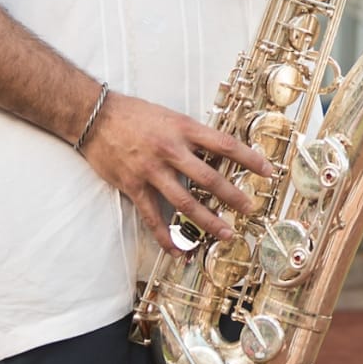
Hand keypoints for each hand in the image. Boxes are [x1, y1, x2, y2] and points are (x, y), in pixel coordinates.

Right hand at [80, 91, 272, 251]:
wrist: (94, 115)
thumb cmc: (133, 113)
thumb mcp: (170, 116)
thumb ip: (191, 134)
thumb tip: (216, 149)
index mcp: (183, 129)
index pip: (224, 144)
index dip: (249, 158)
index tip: (268, 170)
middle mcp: (170, 149)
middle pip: (209, 177)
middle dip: (232, 195)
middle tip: (249, 208)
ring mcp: (151, 170)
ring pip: (185, 201)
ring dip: (207, 220)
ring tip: (225, 233)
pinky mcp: (133, 185)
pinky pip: (152, 216)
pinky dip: (166, 236)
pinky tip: (178, 249)